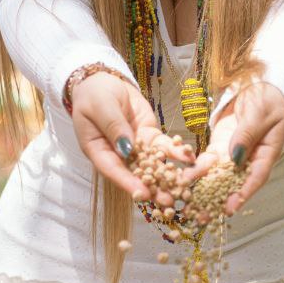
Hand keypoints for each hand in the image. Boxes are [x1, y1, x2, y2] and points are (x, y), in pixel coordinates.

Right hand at [70, 71, 192, 200]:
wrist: (103, 81)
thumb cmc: (94, 94)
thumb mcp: (100, 107)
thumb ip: (113, 126)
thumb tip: (127, 148)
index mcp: (98, 150)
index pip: (113, 170)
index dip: (128, 183)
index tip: (143, 195)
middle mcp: (118, 154)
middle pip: (136, 174)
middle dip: (154, 188)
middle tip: (170, 201)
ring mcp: (136, 146)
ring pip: (154, 164)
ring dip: (169, 175)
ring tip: (185, 186)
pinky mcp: (150, 137)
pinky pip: (164, 147)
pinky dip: (177, 153)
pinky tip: (189, 157)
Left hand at [188, 81, 283, 214]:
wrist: (257, 84)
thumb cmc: (267, 98)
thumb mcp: (260, 113)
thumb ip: (247, 133)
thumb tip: (235, 156)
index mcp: (267, 152)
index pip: (256, 176)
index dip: (244, 193)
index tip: (231, 208)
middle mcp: (250, 159)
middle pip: (235, 183)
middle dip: (218, 200)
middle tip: (203, 217)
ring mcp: (233, 154)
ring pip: (218, 176)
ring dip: (203, 191)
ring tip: (188, 205)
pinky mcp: (219, 147)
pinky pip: (207, 162)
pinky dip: (195, 172)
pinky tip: (182, 181)